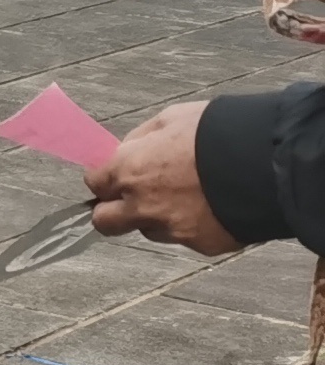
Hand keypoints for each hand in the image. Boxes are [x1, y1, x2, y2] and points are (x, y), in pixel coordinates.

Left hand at [86, 101, 238, 254]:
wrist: (269, 162)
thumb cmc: (219, 133)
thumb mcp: (171, 119)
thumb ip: (140, 140)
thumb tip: (127, 150)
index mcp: (129, 170)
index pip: (95, 183)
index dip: (105, 179)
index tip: (115, 176)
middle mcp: (142, 205)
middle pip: (106, 221)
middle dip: (114, 211)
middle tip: (133, 199)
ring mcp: (171, 229)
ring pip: (150, 230)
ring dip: (157, 217)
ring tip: (190, 196)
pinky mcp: (201, 245)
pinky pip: (185, 238)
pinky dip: (193, 226)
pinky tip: (214, 206)